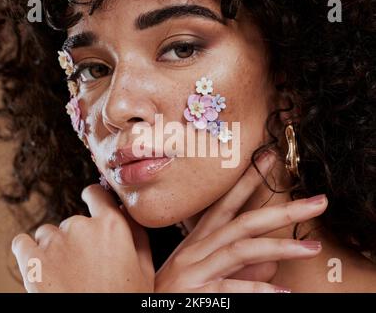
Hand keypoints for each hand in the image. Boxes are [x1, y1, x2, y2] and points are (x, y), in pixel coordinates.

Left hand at [12, 185, 154, 292]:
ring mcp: (54, 242)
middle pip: (73, 221)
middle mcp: (82, 226)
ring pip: (48, 233)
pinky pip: (23, 242)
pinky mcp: (31, 259)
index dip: (93, 198)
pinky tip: (42, 268)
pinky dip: (29, 253)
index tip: (90, 202)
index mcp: (112, 225)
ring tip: (65, 273)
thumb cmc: (123, 299)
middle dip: (77, 237)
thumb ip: (137, 234)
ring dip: (54, 247)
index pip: (96, 193)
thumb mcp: (143, 268)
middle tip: (84, 264)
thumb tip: (126, 212)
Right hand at [155, 151, 327, 292]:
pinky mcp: (195, 294)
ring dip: (279, 247)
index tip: (269, 158)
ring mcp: (196, 270)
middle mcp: (198, 248)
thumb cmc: (176, 290)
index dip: (249, 180)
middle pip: (243, 222)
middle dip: (282, 209)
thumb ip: (243, 268)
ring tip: (312, 248)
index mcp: (200, 239)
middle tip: (318, 202)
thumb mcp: (208, 273)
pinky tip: (284, 293)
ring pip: (241, 249)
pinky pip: (231, 289)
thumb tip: (273, 263)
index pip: (227, 202)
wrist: (137, 307)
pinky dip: (258, 290)